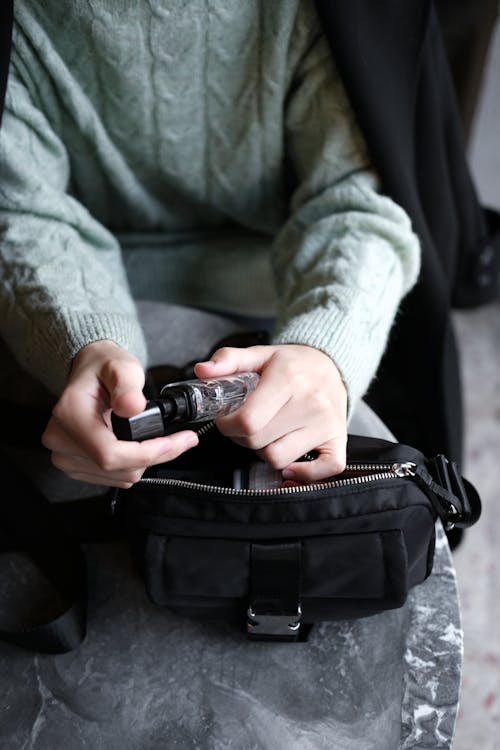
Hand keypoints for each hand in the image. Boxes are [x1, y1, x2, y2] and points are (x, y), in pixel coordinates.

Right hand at [42, 340, 197, 487]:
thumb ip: (127, 384)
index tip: (175, 443)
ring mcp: (65, 456)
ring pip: (119, 476)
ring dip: (145, 461)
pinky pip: (113, 477)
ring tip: (157, 439)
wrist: (90, 372)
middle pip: (117, 468)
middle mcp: (61, 440)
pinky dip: (134, 465)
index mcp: (69, 416)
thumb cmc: (104, 367)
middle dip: (154, 455)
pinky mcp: (75, 465)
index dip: (147, 454)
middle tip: (180, 439)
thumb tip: (132, 406)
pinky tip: (139, 446)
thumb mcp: (121, 366)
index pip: (109, 454)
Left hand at [194, 344, 346, 481]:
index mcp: (288, 379)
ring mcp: (326, 424)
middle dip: (242, 437)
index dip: (228, 425)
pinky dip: (304, 473)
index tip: (226, 419)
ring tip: (268, 434)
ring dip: (265, 451)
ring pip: (279, 459)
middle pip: (258, 442)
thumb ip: (228, 360)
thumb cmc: (292, 364)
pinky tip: (292, 461)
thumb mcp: (260, 354)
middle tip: (245, 424)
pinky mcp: (338, 441)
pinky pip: (324, 470)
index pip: (248, 420)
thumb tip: (202, 370)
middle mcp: (311, 403)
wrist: (331, 366)